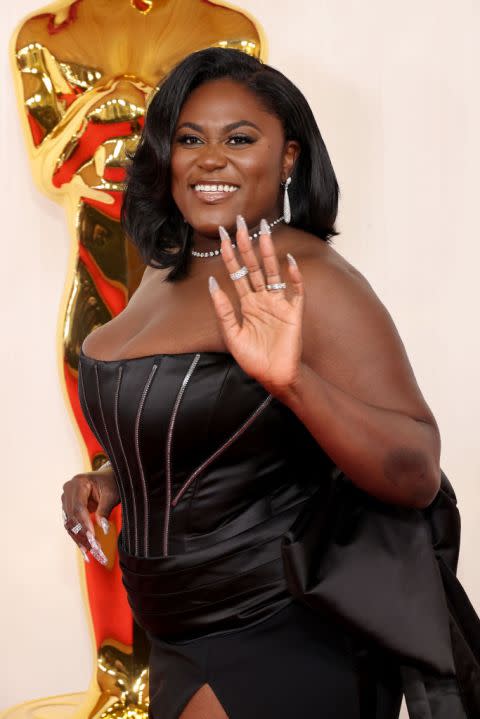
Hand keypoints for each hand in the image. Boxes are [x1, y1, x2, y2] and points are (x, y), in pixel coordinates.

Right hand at [61, 463, 119, 564]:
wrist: (108, 477)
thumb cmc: (112, 482)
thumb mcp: (112, 494)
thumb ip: (105, 509)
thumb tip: (103, 528)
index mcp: (78, 482)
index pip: (78, 507)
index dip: (84, 523)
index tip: (93, 537)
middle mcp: (68, 490)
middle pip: (72, 517)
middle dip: (82, 535)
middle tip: (92, 550)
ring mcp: (66, 498)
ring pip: (70, 523)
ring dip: (79, 539)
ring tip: (88, 554)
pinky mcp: (68, 507)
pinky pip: (71, 525)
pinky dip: (78, 536)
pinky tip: (85, 549)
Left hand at [208, 216, 304, 394]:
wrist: (274, 376)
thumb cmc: (253, 359)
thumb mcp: (231, 335)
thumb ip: (222, 309)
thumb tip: (212, 282)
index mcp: (246, 304)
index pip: (236, 273)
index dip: (229, 254)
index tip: (223, 234)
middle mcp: (262, 299)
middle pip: (253, 266)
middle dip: (247, 244)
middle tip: (241, 221)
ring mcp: (279, 303)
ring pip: (272, 272)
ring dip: (268, 252)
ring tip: (263, 231)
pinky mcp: (294, 312)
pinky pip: (296, 290)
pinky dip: (293, 276)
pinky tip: (288, 261)